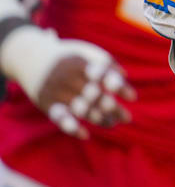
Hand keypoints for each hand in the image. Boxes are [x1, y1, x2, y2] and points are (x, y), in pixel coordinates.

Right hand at [2, 26, 135, 138]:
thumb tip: (125, 75)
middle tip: (127, 118)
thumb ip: (106, 62)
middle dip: (112, 108)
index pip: (104, 75)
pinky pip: (60, 118)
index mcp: (81, 62)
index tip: (133, 98)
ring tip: (113, 123)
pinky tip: (85, 135)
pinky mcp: (46, 103)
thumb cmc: (68, 56)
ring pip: (81, 109)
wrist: (30, 56)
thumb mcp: (86, 51)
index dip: (119, 87)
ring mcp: (56, 90)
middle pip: (94, 96)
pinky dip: (72, 128)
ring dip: (99, 119)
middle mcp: (68, 76)